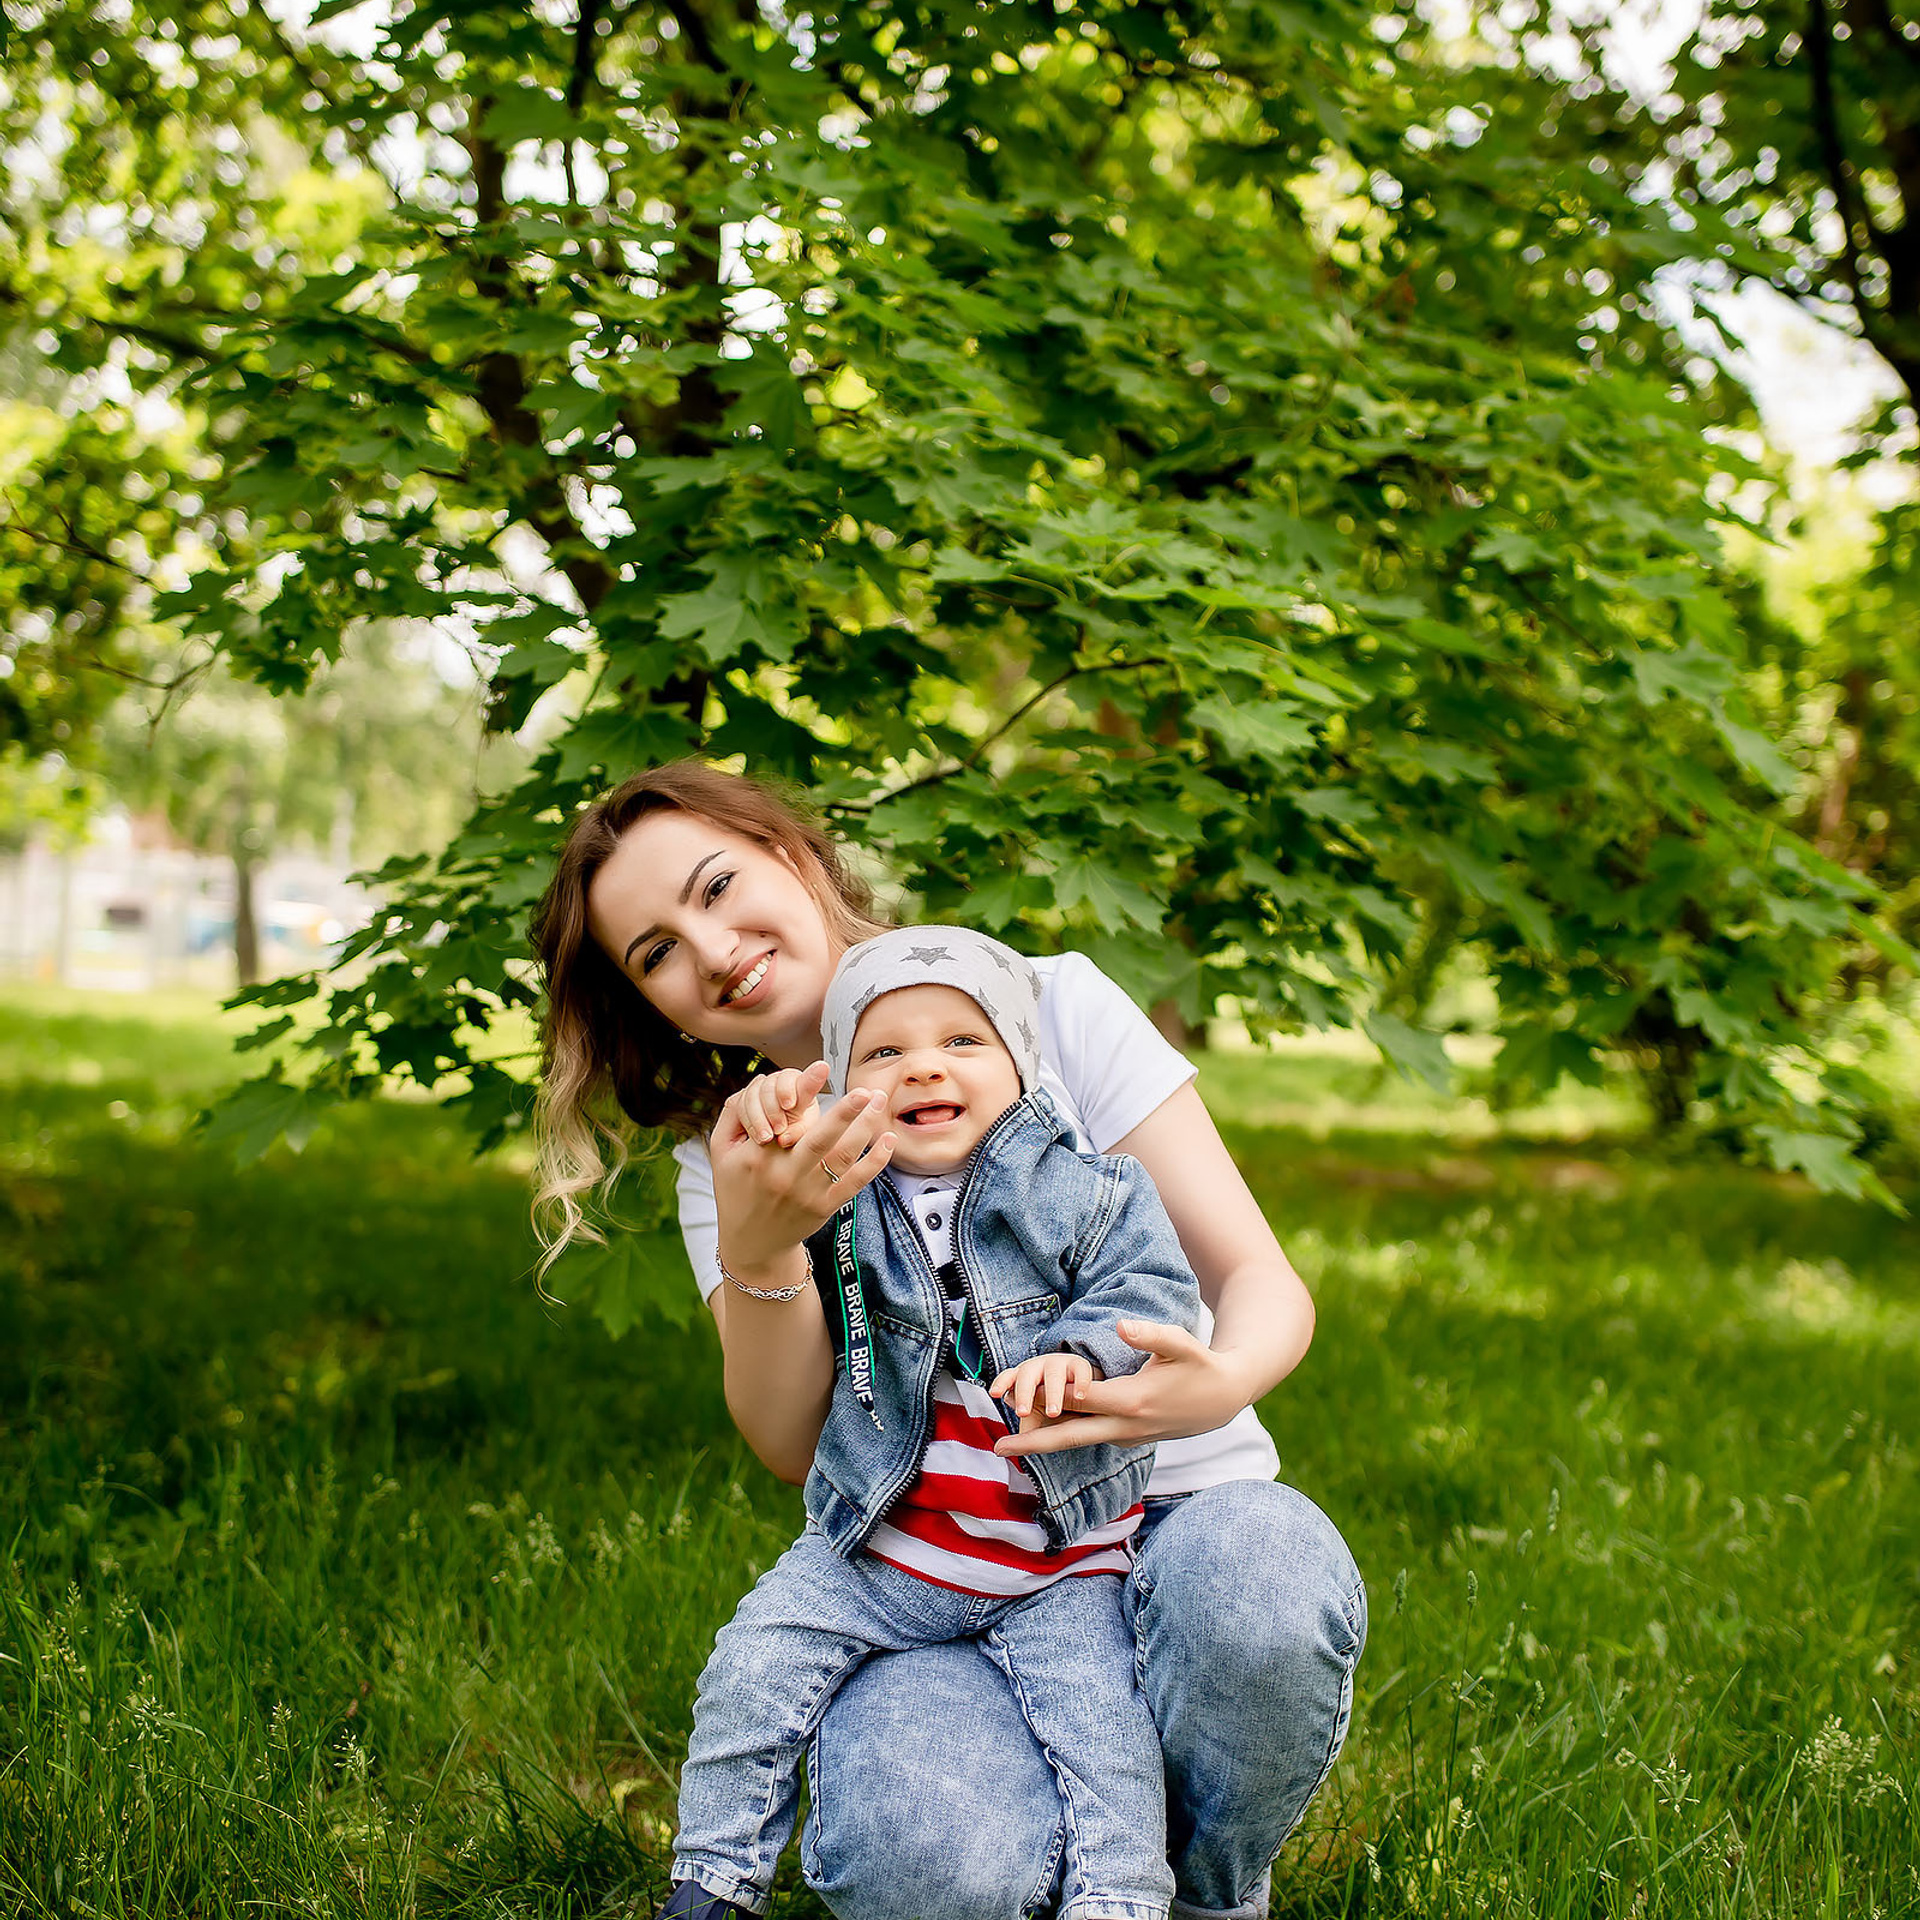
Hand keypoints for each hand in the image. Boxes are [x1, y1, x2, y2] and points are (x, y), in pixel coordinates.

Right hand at [709, 1064, 894, 1275]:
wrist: (752, 1242)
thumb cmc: (736, 1189)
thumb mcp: (721, 1153)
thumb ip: (733, 1115)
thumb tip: (756, 1083)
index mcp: (758, 1156)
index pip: (784, 1117)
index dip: (803, 1090)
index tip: (822, 1067)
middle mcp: (784, 1174)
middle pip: (820, 1138)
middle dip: (846, 1111)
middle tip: (866, 1089)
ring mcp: (807, 1192)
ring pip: (842, 1157)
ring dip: (865, 1128)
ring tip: (879, 1101)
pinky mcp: (825, 1207)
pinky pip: (855, 1182)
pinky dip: (874, 1161)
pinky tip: (887, 1140)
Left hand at [992, 1320, 1258, 1458]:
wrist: (1224, 1399)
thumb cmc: (1200, 1366)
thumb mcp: (1181, 1344)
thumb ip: (1150, 1334)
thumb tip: (1120, 1325)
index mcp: (1132, 1401)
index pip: (1079, 1400)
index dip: (1047, 1396)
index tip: (1015, 1397)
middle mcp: (1126, 1426)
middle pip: (1071, 1436)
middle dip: (1034, 1442)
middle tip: (997, 1447)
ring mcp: (1127, 1436)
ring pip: (1080, 1440)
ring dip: (1046, 1440)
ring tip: (1008, 1439)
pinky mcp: (1129, 1438)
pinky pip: (1092, 1437)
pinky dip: (1067, 1435)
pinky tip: (1043, 1429)